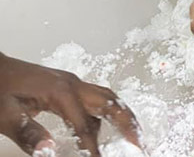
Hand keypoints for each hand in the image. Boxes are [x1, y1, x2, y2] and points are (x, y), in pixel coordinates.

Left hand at [0, 53, 141, 156]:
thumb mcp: (6, 114)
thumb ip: (29, 133)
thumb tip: (50, 152)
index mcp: (61, 93)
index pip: (85, 127)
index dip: (93, 150)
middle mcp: (72, 85)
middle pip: (109, 102)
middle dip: (127, 121)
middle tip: (140, 142)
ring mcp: (71, 83)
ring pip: (104, 97)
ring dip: (120, 114)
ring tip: (132, 133)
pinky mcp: (65, 86)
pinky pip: (93, 98)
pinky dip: (105, 112)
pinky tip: (102, 127)